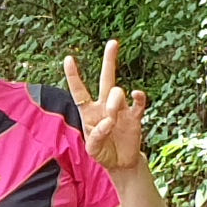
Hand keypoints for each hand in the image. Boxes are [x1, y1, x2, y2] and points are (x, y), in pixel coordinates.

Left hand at [65, 41, 149, 174]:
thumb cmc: (103, 153)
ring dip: (114, 103)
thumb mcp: (92, 150)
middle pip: (105, 78)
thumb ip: (96, 136)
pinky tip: (136, 94)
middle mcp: (104, 105)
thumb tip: (108, 121)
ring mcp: (121, 109)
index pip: (79, 91)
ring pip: (117, 92)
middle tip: (113, 42)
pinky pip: (138, 102)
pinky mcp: (134, 116)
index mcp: (88, 112)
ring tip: (112, 119)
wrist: (121, 163)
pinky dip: (138, 97)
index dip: (73, 76)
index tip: (68, 58)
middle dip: (109, 60)